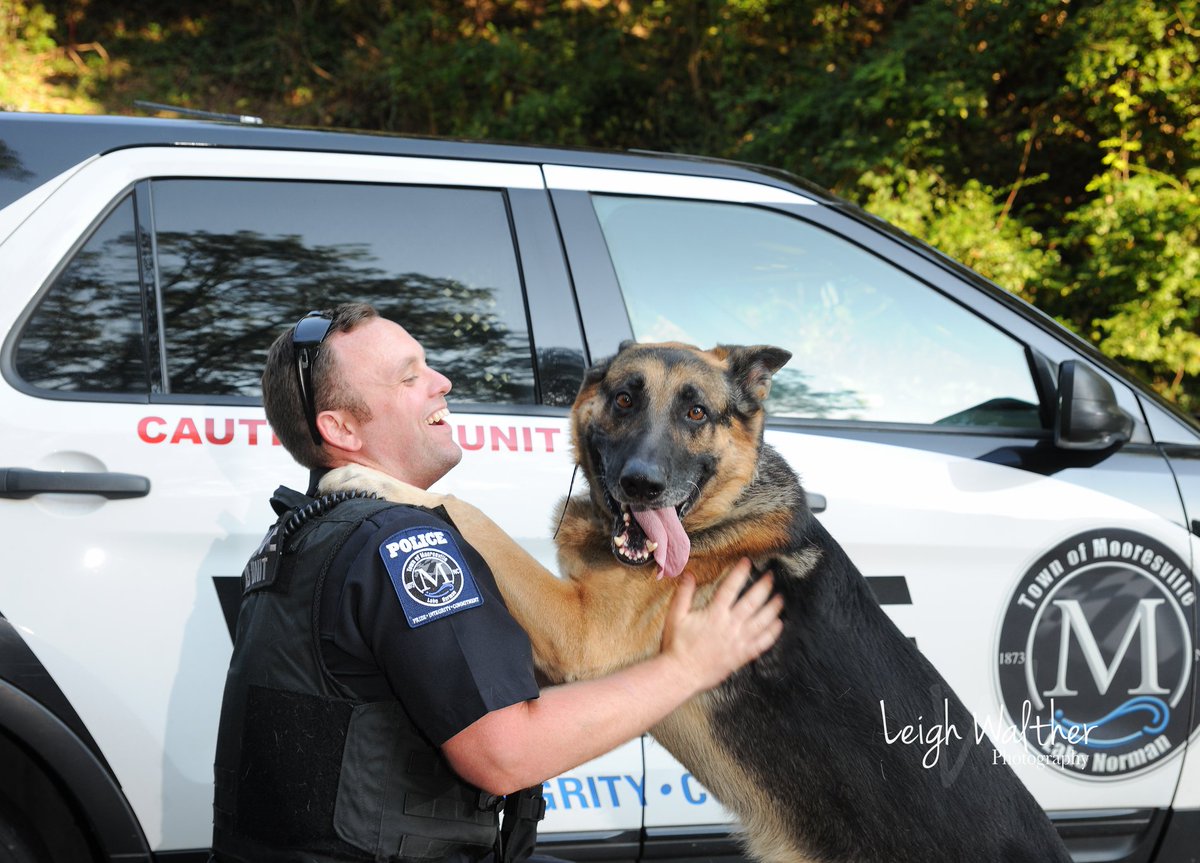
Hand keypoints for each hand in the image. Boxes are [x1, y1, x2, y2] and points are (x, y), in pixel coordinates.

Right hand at [660, 558, 783, 692]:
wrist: (682, 674)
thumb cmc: (677, 645)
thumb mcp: (675, 616)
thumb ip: (683, 594)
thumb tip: (689, 574)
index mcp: (714, 613)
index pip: (731, 587)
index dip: (740, 572)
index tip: (748, 562)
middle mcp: (730, 625)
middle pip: (753, 601)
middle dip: (764, 586)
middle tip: (771, 576)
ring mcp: (738, 641)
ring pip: (762, 621)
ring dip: (773, 608)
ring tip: (781, 598)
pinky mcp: (742, 656)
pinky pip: (762, 643)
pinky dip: (772, 633)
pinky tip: (779, 625)